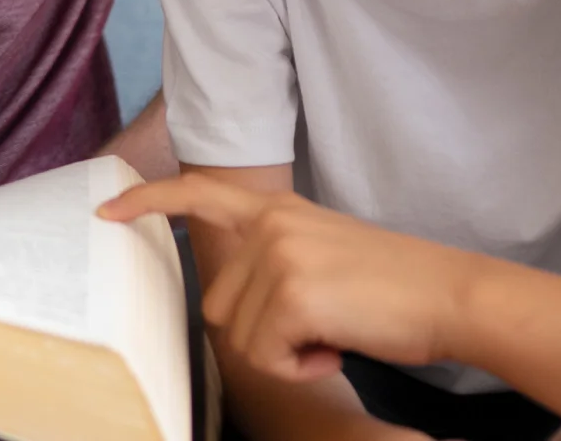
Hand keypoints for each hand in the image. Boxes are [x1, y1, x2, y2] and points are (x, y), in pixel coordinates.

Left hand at [103, 174, 488, 383]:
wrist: (453, 295)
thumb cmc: (397, 289)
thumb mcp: (327, 254)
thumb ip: (277, 260)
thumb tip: (232, 300)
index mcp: (281, 210)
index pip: (201, 193)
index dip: (150, 200)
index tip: (107, 211)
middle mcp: (273, 223)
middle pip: (217, 304)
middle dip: (261, 333)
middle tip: (322, 327)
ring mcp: (279, 254)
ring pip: (239, 334)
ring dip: (284, 353)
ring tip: (335, 333)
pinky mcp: (291, 292)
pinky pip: (266, 355)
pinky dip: (301, 367)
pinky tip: (337, 347)